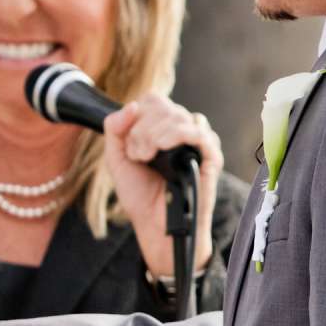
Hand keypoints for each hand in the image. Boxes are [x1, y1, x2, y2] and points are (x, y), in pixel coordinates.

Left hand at [101, 94, 222, 279]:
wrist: (154, 224)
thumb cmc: (140, 194)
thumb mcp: (116, 158)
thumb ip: (114, 128)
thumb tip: (132, 105)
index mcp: (163, 128)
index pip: (153, 101)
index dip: (136, 118)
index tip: (130, 145)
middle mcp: (183, 131)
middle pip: (164, 106)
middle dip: (142, 130)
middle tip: (138, 156)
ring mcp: (198, 143)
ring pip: (179, 116)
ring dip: (154, 135)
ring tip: (147, 158)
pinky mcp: (211, 157)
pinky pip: (199, 133)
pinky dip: (177, 135)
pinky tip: (163, 148)